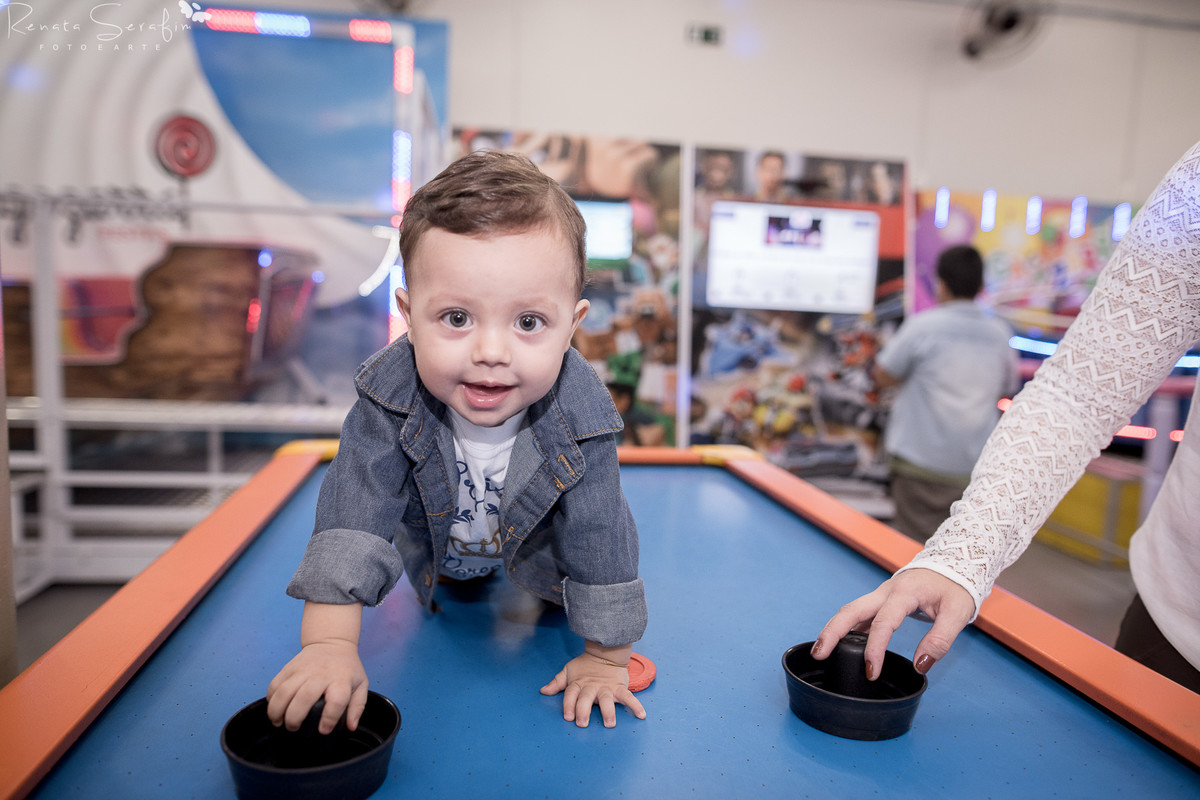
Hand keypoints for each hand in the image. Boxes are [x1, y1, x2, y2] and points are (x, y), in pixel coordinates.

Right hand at [267, 640, 368, 733]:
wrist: (332, 643)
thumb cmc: (347, 668)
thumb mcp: (360, 684)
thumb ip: (357, 707)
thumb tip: (351, 727)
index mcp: (341, 680)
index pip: (336, 701)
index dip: (329, 719)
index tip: (323, 730)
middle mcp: (321, 674)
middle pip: (304, 697)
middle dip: (294, 718)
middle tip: (293, 728)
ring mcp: (302, 669)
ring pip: (284, 691)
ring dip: (277, 710)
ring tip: (278, 722)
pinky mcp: (288, 667)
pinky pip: (274, 684)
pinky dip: (271, 699)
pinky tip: (274, 708)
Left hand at [540, 643, 646, 727]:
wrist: (605, 652)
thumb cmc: (585, 666)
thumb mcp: (568, 671)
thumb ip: (557, 682)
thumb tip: (543, 691)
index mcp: (578, 684)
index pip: (571, 695)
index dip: (568, 705)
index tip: (568, 717)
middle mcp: (591, 687)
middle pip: (586, 699)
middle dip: (584, 711)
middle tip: (582, 723)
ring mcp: (606, 688)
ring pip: (606, 700)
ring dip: (608, 711)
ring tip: (609, 723)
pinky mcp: (619, 688)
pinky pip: (628, 697)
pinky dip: (635, 706)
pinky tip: (641, 715)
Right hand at [810, 568, 974, 679]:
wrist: (953, 562)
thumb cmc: (955, 586)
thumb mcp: (957, 612)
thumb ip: (940, 640)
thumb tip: (920, 666)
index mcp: (904, 592)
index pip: (883, 623)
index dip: (875, 649)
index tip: (871, 672)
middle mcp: (886, 591)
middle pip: (852, 610)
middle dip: (832, 632)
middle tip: (819, 654)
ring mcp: (881, 595)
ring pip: (851, 610)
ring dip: (834, 629)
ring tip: (821, 651)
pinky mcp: (882, 601)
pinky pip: (860, 614)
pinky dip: (848, 628)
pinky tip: (843, 645)